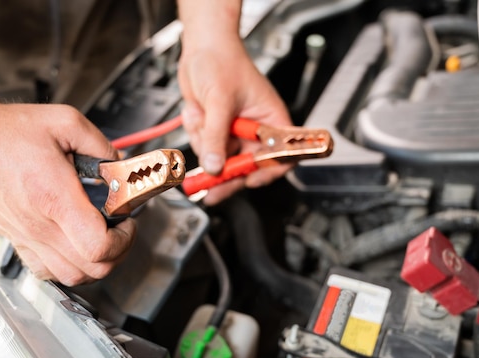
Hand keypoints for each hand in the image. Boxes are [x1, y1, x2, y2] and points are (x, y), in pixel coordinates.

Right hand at [0, 97, 135, 285]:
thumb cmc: (5, 131)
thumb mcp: (65, 122)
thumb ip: (101, 146)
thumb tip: (120, 166)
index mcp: (55, 197)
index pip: (98, 245)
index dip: (124, 239)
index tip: (127, 221)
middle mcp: (40, 224)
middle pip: (92, 268)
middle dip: (118, 251)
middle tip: (120, 228)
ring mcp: (26, 236)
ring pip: (71, 276)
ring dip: (96, 263)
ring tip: (102, 237)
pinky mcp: (16, 239)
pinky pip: (46, 272)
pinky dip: (68, 268)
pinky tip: (75, 246)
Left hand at [178, 37, 291, 204]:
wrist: (200, 48)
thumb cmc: (221, 61)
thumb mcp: (220, 100)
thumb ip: (216, 136)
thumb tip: (215, 166)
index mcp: (272, 119)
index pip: (281, 155)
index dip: (269, 171)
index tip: (250, 179)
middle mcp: (256, 130)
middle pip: (248, 166)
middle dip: (225, 173)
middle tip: (210, 188)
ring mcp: (236, 132)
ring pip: (221, 159)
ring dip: (204, 142)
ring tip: (201, 116)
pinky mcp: (218, 132)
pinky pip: (206, 148)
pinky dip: (197, 134)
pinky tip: (197, 113)